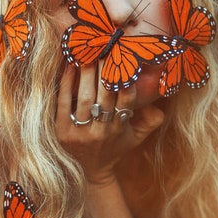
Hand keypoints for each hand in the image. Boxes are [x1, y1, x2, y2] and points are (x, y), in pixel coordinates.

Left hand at [56, 64, 163, 184]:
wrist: (91, 169)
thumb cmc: (115, 148)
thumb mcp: (136, 138)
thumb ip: (150, 121)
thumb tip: (155, 101)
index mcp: (120, 130)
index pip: (126, 101)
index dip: (125, 80)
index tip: (124, 60)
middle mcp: (101, 132)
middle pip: (104, 96)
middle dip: (105, 71)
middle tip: (104, 48)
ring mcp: (80, 132)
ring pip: (84, 98)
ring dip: (87, 74)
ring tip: (88, 53)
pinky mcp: (62, 131)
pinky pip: (64, 103)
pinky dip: (66, 84)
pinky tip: (70, 66)